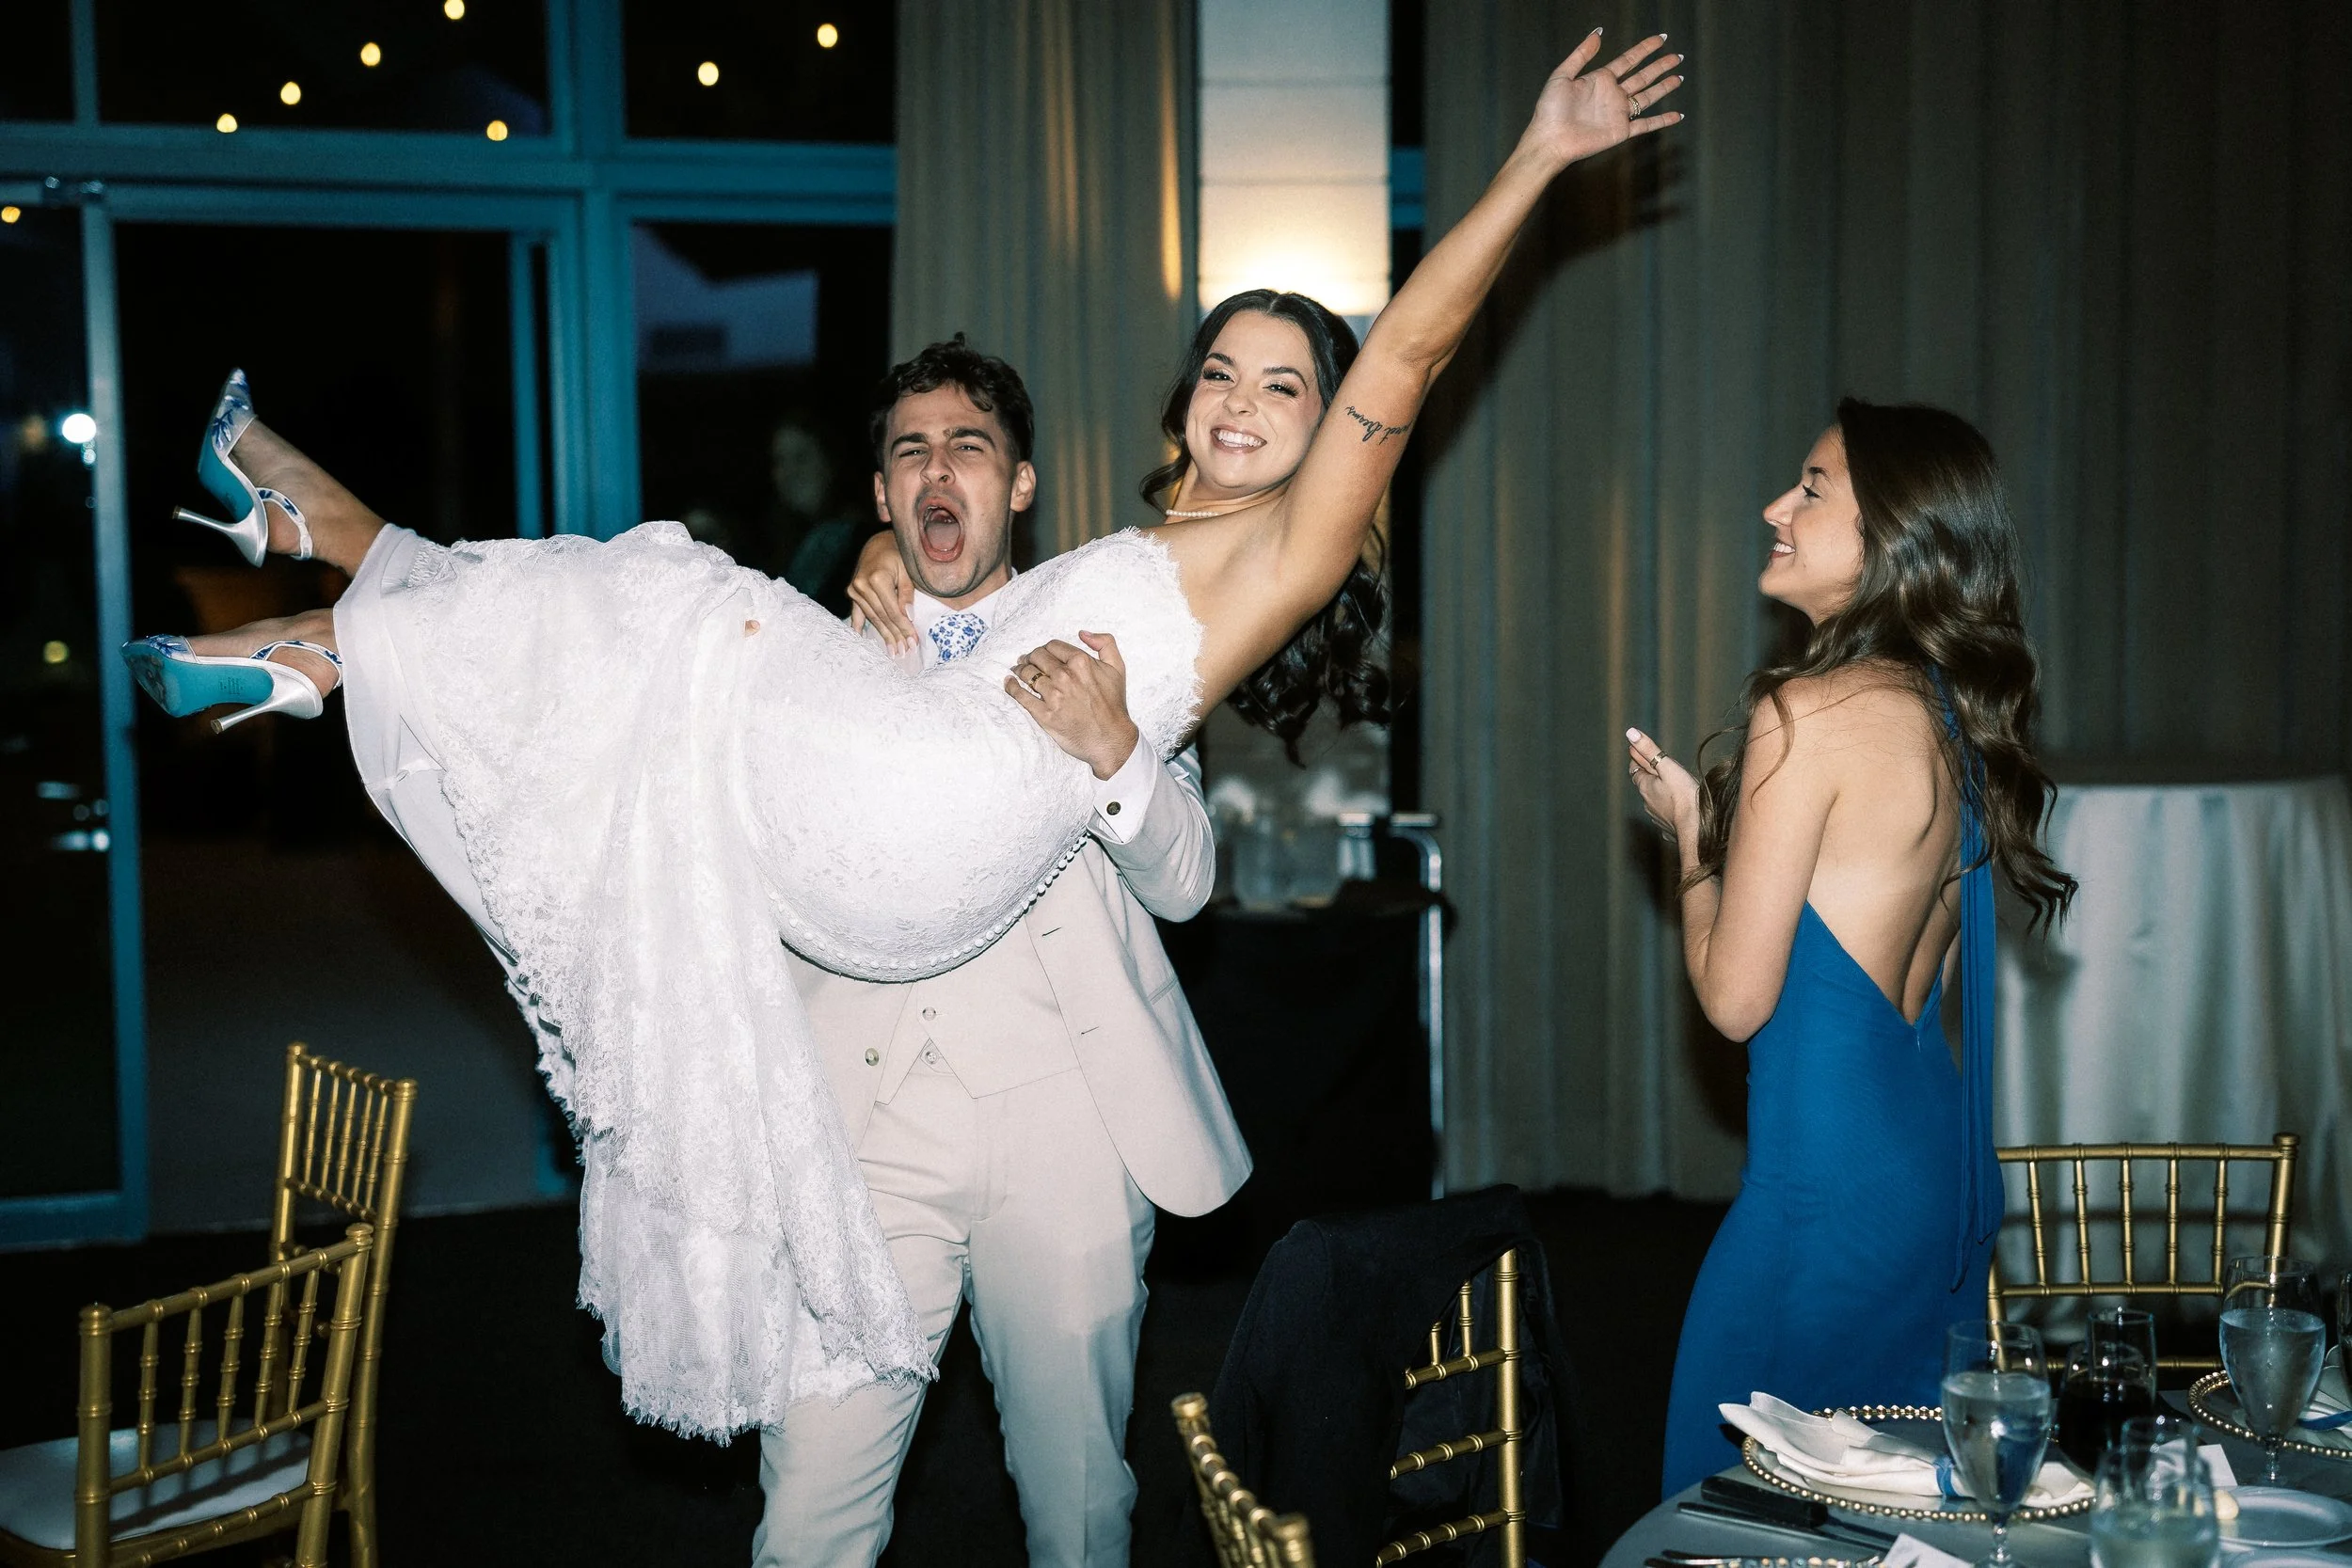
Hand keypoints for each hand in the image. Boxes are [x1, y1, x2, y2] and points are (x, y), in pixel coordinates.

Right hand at [846, 529, 917, 654]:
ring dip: (883, 634)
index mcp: (877, 579)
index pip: (893, 611)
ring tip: (893, 650)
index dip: (904, 628)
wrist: (878, 543)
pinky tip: (861, 639)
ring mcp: (854, 589)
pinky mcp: (851, 592)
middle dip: (895, 635)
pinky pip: (857, 612)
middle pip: (882, 617)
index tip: (913, 642)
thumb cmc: (897, 554)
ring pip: (872, 617)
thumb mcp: (907, 571)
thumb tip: (909, 617)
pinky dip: (859, 626)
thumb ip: (907, 594)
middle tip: (904, 652)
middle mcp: (862, 585)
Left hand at [1007, 633, 1141, 780]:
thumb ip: (1105, 643)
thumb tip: (1083, 633)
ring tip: (1017, 671)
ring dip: (1020, 670)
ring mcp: (1053, 696)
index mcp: (1080, 662)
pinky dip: (1012, 687)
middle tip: (1026, 661)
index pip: (1052, 646)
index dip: (1045, 649)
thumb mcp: (1117, 668)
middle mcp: (1065, 676)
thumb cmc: (1113, 704)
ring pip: (1027, 674)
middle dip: (1030, 657)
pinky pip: (1021, 696)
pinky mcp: (1044, 714)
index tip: (1042, 654)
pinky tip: (1009, 683)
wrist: (1111, 738)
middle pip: (1037, 657)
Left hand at [1518, 29, 1684, 168]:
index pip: (1628, 60)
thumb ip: (1581, 54)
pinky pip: (1645, 125)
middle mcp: (1612, 95)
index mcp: (1600, 79)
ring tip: (1679, 77)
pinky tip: (1677, 115)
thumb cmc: (1550, 109)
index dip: (1645, 49)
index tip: (1661, 39)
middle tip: (1677, 56)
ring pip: (1647, 97)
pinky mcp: (1620, 131)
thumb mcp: (1562, 75)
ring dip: (1664, 87)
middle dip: (1660, 66)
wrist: (1550, 140)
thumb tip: (1598, 33)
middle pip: (1643, 76)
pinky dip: (1662, 120)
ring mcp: (1618, 113)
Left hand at [1626, 727, 1699, 841]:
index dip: (1637, 760)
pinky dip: (1669, 811)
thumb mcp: (1667, 767)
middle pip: (1645, 785)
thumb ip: (1649, 750)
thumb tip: (1630, 732)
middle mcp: (1647, 803)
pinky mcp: (1668, 828)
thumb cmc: (1684, 795)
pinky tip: (1676, 812)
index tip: (1638, 752)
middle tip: (1655, 768)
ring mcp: (1657, 817)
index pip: (1635, 769)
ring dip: (1660, 794)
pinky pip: (1666, 817)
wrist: (1696, 828)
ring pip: (1655, 801)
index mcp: (1645, 786)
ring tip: (1669, 789)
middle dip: (1649, 776)